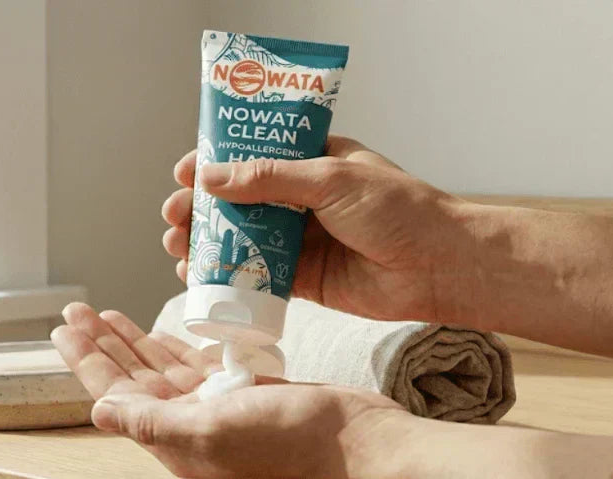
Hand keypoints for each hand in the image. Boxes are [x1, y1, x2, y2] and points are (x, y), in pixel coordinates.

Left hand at [50, 302, 406, 478]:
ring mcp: (218, 407)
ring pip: (161, 368)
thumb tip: (101, 411)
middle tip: (76, 311)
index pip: (115, 393)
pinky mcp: (245, 391)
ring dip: (133, 340)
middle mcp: (190, 425)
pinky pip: (198, 364)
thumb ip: (154, 422)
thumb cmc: (293, 446)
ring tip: (106, 313)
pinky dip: (176, 344)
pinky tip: (160, 327)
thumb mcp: (213, 433)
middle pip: (132, 377)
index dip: (86, 360)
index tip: (62, 328)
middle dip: (102, 343)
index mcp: (175, 439)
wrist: (358, 447)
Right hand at [162, 135, 472, 322]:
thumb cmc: (398, 210)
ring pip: (240, 239)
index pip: (252, 157)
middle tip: (173, 215)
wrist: (439, 268)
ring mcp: (301, 241)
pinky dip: (225, 277)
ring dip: (205, 242)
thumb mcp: (330, 179)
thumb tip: (212, 177)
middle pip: (238, 201)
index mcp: (312, 163)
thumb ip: (271, 179)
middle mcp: (302, 200)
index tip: (184, 172)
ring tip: (177, 246)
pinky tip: (198, 278)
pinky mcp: (303, 280)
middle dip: (200, 208)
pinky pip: (255, 276)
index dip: (214, 163)